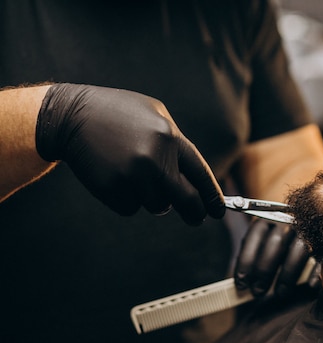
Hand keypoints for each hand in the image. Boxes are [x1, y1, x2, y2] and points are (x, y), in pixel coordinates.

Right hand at [35, 83, 223, 224]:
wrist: (73, 116)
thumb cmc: (119, 114)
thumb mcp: (155, 115)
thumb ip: (176, 144)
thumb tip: (196, 179)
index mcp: (171, 138)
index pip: (201, 175)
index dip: (212, 197)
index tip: (219, 212)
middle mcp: (156, 159)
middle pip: (187, 201)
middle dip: (195, 214)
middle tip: (196, 219)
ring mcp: (134, 175)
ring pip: (157, 206)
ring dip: (151, 198)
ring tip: (134, 173)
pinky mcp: (114, 188)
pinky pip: (132, 208)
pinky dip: (127, 199)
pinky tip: (116, 176)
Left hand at [234, 219, 320, 297]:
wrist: (321, 223)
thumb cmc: (284, 244)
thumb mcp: (267, 242)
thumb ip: (256, 257)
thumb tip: (242, 283)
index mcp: (272, 215)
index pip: (256, 232)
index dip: (246, 259)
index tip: (241, 282)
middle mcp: (291, 218)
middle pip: (276, 242)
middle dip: (264, 270)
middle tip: (257, 292)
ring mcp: (311, 228)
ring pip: (299, 249)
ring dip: (287, 275)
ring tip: (280, 293)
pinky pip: (322, 257)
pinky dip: (316, 273)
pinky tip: (310, 286)